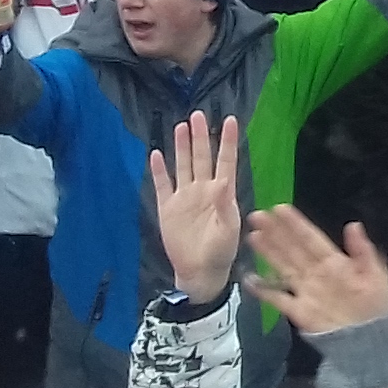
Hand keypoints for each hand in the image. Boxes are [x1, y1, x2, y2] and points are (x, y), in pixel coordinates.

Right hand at [149, 111, 241, 301]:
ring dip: (182, 146)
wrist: (198, 272)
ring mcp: (184, 197)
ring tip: (181, 125)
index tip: (231, 119)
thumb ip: (224, 205)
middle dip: (200, 136)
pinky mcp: (167, 207)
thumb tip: (222, 182)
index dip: (227, 141)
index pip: (225, 161)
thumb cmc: (221, 251)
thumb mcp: (228, 230)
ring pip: (183, 165)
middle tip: (198, 115)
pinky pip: (162, 184)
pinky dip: (159, 170)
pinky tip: (156, 153)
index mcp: (221, 193)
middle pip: (202, 157)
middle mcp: (203, 189)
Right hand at [241, 204, 387, 336]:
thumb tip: (353, 225)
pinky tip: (249, 279)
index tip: (280, 209)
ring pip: (282, 268)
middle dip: (275, 232)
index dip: (296, 225)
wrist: (374, 341)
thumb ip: (363, 252)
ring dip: (268, 253)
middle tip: (257, 216)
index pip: (311, 239)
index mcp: (335, 262)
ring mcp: (306, 291)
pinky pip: (278, 298)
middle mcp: (316, 273)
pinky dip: (263, 290)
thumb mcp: (376, 276)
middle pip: (292, 249)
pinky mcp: (299, 312)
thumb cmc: (378, 306)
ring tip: (253, 236)